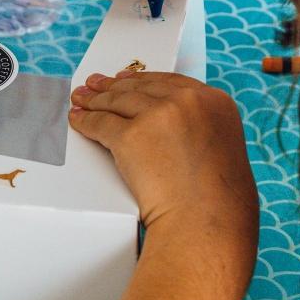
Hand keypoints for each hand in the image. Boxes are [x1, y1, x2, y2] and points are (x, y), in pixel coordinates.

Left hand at [70, 71, 257, 238]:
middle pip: (140, 88)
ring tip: (81, 99)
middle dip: (113, 87)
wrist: (207, 221)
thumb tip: (174, 127)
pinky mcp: (132, 136)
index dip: (142, 80)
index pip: (169, 82)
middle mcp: (187, 101)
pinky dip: (85, 121)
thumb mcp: (221, 147)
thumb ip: (201, 127)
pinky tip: (78, 119)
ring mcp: (159, 116)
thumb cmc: (217, 199)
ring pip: (118, 101)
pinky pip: (101, 123)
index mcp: (214, 101)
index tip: (124, 78)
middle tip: (95, 85)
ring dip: (95, 100)